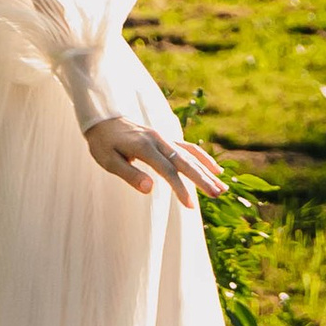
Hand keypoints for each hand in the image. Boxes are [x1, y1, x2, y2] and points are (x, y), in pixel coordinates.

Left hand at [84, 117, 226, 207]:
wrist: (102, 119)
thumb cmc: (103, 144)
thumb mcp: (108, 161)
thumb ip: (130, 174)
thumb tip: (150, 189)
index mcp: (144, 147)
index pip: (167, 170)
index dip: (180, 188)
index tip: (191, 206)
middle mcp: (158, 140)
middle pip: (184, 161)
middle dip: (202, 178)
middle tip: (218, 194)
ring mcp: (164, 138)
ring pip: (190, 155)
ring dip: (207, 170)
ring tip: (222, 187)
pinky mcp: (166, 138)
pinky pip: (188, 147)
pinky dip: (203, 157)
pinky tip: (215, 168)